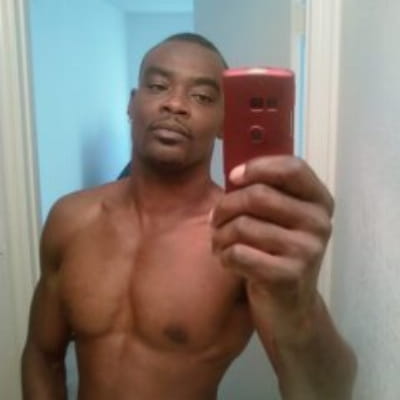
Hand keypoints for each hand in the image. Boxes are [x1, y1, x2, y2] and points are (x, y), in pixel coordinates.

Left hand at [211, 156, 333, 340]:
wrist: (292, 310)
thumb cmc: (278, 256)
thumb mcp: (281, 221)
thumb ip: (267, 194)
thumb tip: (234, 173)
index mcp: (319, 202)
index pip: (292, 167)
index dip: (258, 167)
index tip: (233, 177)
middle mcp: (318, 222)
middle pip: (257, 196)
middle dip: (225, 207)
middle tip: (215, 220)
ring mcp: (306, 250)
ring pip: (242, 225)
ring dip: (219, 235)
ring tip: (220, 244)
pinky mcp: (288, 276)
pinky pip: (238, 253)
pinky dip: (224, 256)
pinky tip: (227, 261)